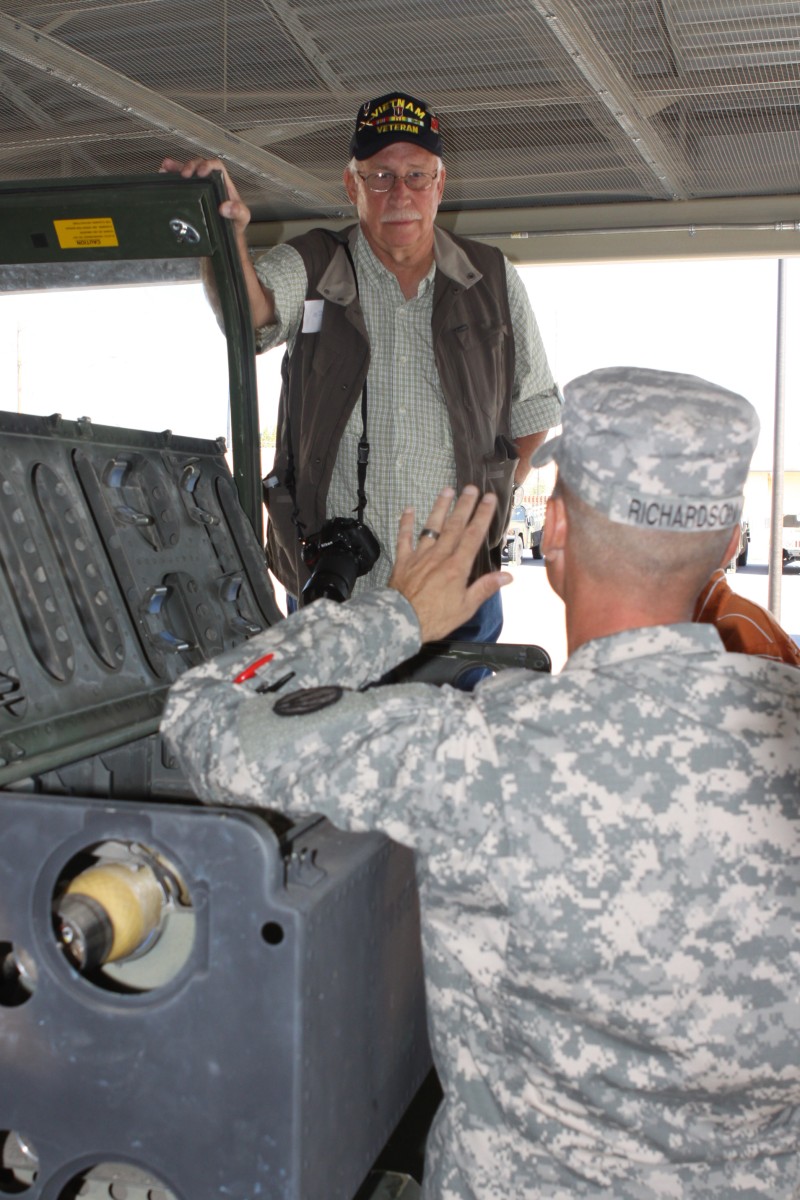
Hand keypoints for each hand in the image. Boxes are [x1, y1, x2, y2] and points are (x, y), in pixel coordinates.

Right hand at [159, 157, 251, 236]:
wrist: (224, 237)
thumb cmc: (234, 224)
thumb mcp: (241, 218)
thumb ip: (238, 211)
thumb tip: (226, 207)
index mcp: (222, 184)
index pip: (216, 166)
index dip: (208, 165)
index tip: (201, 172)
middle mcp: (208, 183)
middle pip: (198, 165)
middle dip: (190, 166)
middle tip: (184, 174)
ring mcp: (197, 188)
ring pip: (185, 171)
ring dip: (175, 167)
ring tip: (167, 168)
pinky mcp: (187, 195)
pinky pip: (177, 182)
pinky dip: (169, 176)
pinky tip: (162, 174)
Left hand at [388, 486, 511, 642]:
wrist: (401, 622)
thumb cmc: (436, 618)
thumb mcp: (466, 607)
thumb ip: (485, 588)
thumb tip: (508, 576)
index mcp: (457, 566)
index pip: (473, 536)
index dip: (482, 515)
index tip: (489, 499)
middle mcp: (439, 556)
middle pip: (454, 526)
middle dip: (464, 505)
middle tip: (471, 487)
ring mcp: (420, 556)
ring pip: (431, 527)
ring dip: (440, 508)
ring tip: (446, 490)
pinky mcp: (403, 561)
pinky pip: (404, 538)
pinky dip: (405, 523)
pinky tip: (408, 509)